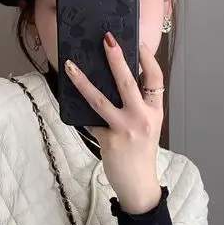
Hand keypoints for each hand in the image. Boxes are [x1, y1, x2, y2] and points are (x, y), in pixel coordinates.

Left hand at [65, 33, 163, 213]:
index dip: (147, 58)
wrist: (139, 185)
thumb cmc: (140, 154)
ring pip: (101, 99)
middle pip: (129, 82)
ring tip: (71, 66)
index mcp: (155, 111)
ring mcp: (125, 128)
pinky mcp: (109, 140)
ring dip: (83, 81)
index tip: (138, 42)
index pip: (155, 79)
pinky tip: (69, 101)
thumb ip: (136, 107)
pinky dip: (80, 113)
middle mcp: (142, 117)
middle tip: (107, 39)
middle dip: (117, 59)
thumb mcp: (147, 127)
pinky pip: (90, 121)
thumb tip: (112, 83)